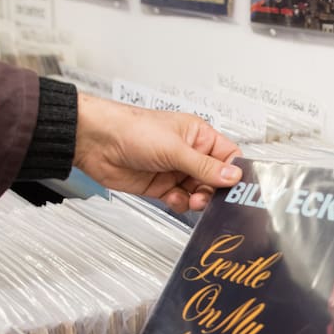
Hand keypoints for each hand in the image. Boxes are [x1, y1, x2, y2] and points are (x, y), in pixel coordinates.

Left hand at [73, 93, 242, 212]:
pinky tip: (172, 199)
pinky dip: (180, 204)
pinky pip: (180, 200)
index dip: (234, 173)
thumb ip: (205, 166)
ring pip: (199, 192)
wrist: (95, 142)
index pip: (228, 156)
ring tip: (191, 200)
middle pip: (216, 179)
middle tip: (208, 198)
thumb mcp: (175, 148)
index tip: (237, 189)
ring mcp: (175, 170)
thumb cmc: (131, 129)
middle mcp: (189, 153)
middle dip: (214, 191)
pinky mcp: (161, 186)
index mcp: (198, 136)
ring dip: (198, 200)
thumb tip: (233, 176)